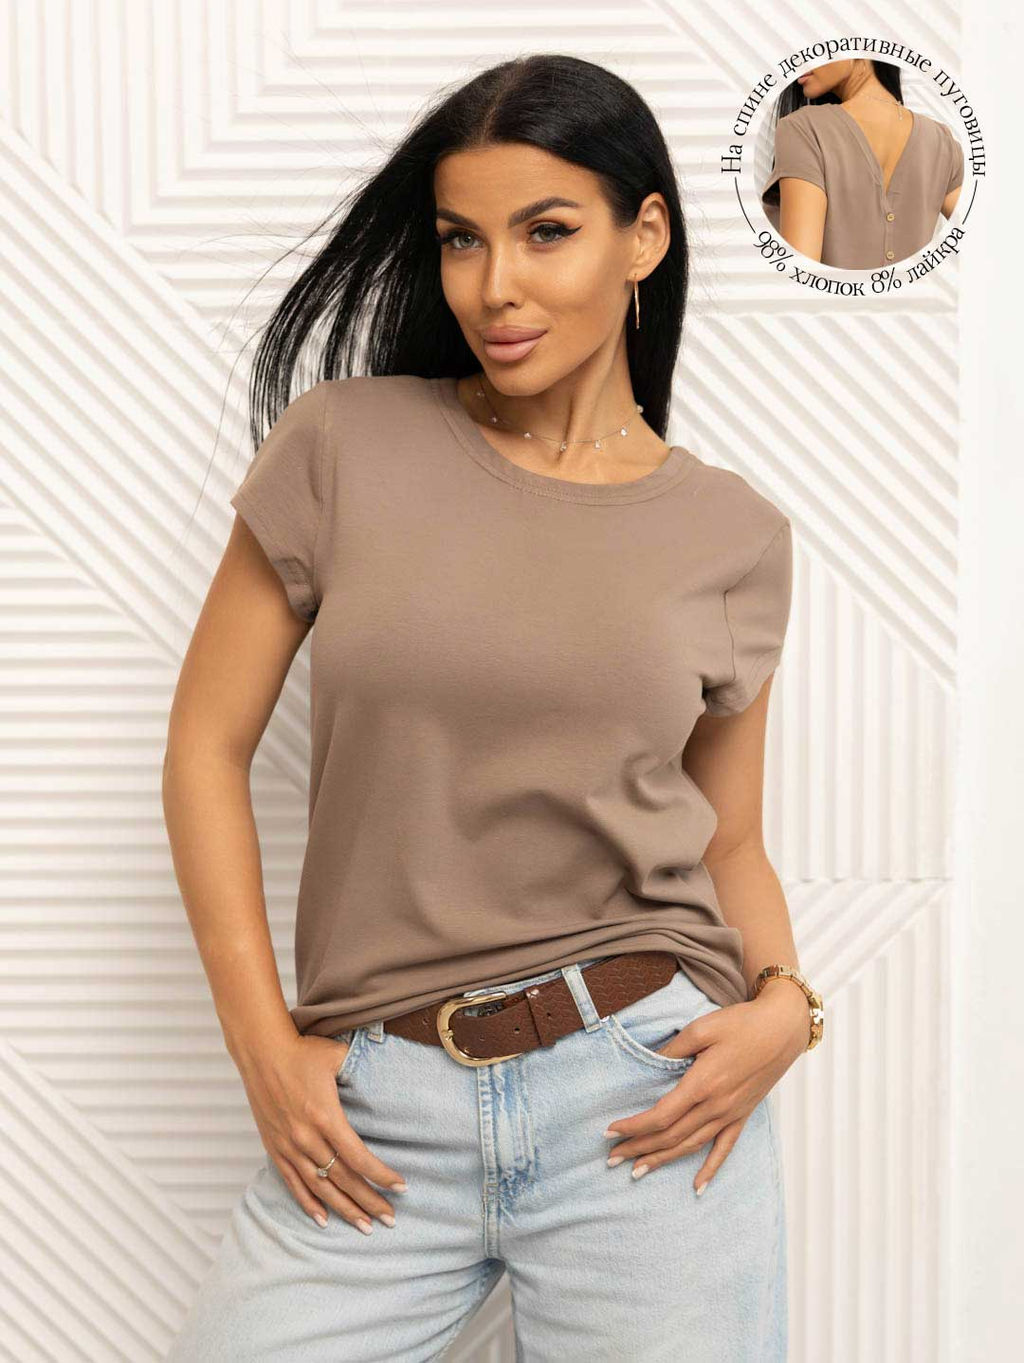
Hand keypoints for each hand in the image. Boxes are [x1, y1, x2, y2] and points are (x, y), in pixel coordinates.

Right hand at [235, 1032, 408, 1233]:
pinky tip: (322, 1220)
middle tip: (390, 1220)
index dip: (380, 1176)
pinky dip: (308, 1203)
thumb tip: (384, 1070)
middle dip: (369, 1202)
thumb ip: (360, 1068)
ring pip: (320, 1188)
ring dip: (344, 1210)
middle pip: (343, 1179)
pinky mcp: (274, 1148)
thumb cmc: (301, 1051)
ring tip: (365, 1227)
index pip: (358, 1157)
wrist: (260, 1052)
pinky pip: (293, 1183)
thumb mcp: (336, 1055)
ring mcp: (289, 1146)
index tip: (400, 1187)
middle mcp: (306, 1137)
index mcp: (325, 1116)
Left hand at [603, 985, 808, 1193]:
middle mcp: (716, 1106)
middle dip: (638, 1148)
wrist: (782, 1028)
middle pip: (670, 1136)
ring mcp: (731, 1114)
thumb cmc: (741, 1023)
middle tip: (611, 1159)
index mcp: (702, 1084)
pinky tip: (697, 1187)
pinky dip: (710, 1169)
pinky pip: (724, 1148)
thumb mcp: (702, 1028)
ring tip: (637, 1171)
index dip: (633, 1127)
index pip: (660, 1116)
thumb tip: (650, 1063)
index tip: (610, 1132)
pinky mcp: (743, 1115)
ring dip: (662, 1160)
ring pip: (691, 1146)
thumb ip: (673, 1049)